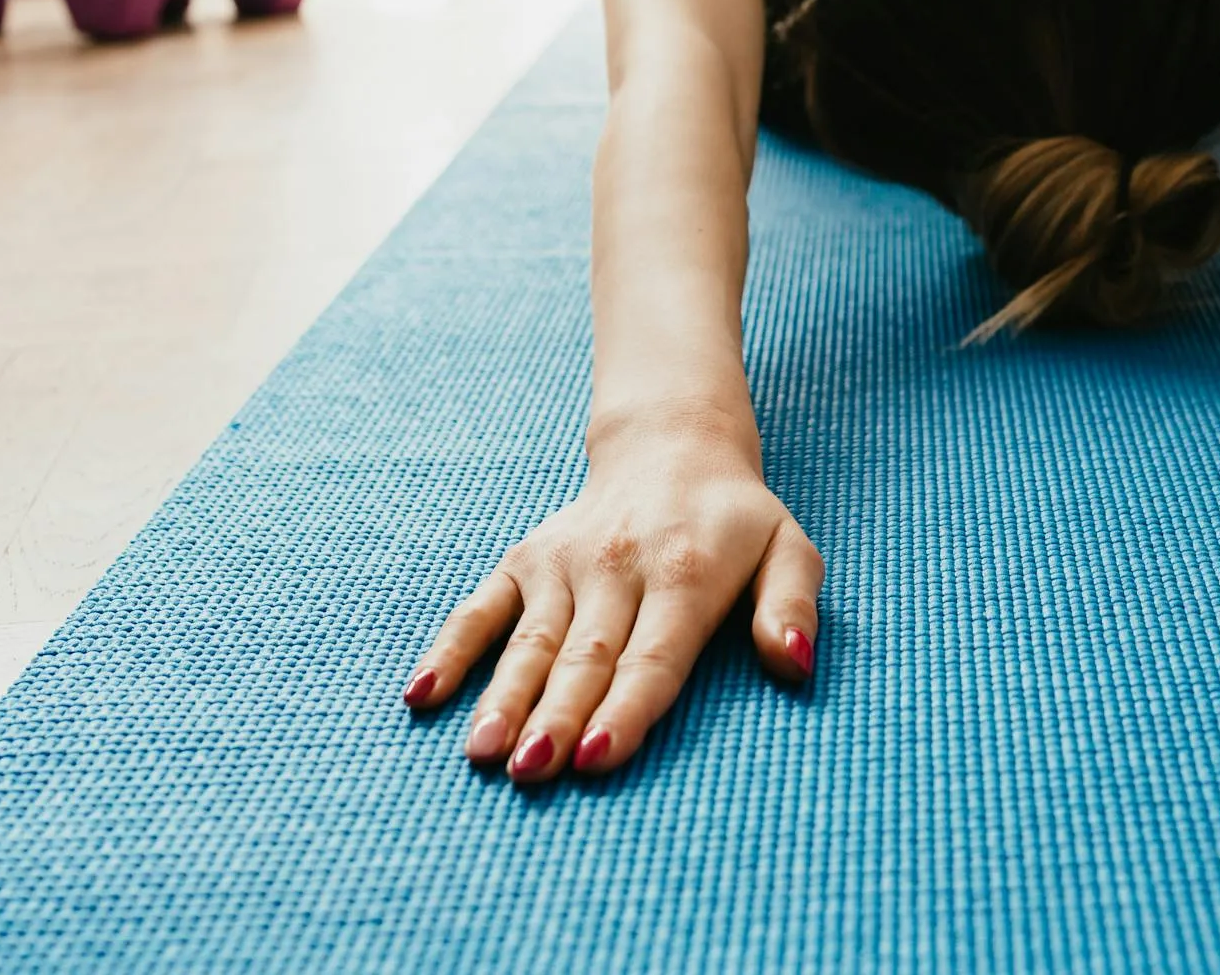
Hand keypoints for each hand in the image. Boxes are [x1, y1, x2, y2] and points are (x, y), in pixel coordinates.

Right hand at [400, 416, 822, 782]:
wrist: (672, 447)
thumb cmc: (736, 522)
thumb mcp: (789, 550)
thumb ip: (792, 606)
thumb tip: (795, 665)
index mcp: (686, 572)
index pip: (653, 655)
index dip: (626, 709)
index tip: (596, 758)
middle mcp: (617, 566)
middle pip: (585, 656)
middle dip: (557, 716)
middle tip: (530, 772)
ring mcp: (563, 563)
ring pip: (530, 642)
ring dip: (503, 698)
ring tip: (482, 753)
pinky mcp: (525, 560)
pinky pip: (481, 608)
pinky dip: (451, 649)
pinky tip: (423, 695)